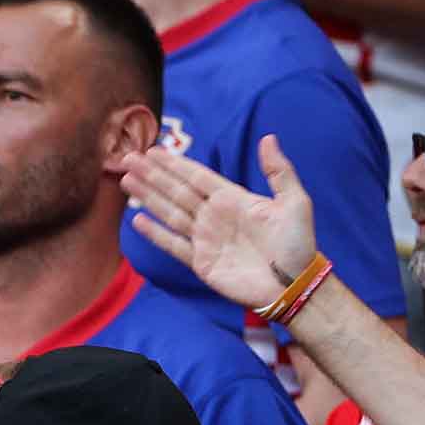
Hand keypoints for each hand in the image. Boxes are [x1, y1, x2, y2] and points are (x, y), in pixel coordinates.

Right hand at [122, 136, 317, 310]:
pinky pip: (173, 244)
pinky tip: (138, 220)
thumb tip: (268, 138)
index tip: (154, 150)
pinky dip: (155, 233)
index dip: (175, 164)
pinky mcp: (200, 262)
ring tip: (126, 180)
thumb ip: (279, 171)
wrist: (293, 285)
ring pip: (169, 212)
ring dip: (148, 196)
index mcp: (233, 199)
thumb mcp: (295, 202)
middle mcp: (214, 215)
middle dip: (152, 175)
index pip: (197, 176)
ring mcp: (205, 238)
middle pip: (176, 190)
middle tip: (128, 158)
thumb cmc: (298, 244)